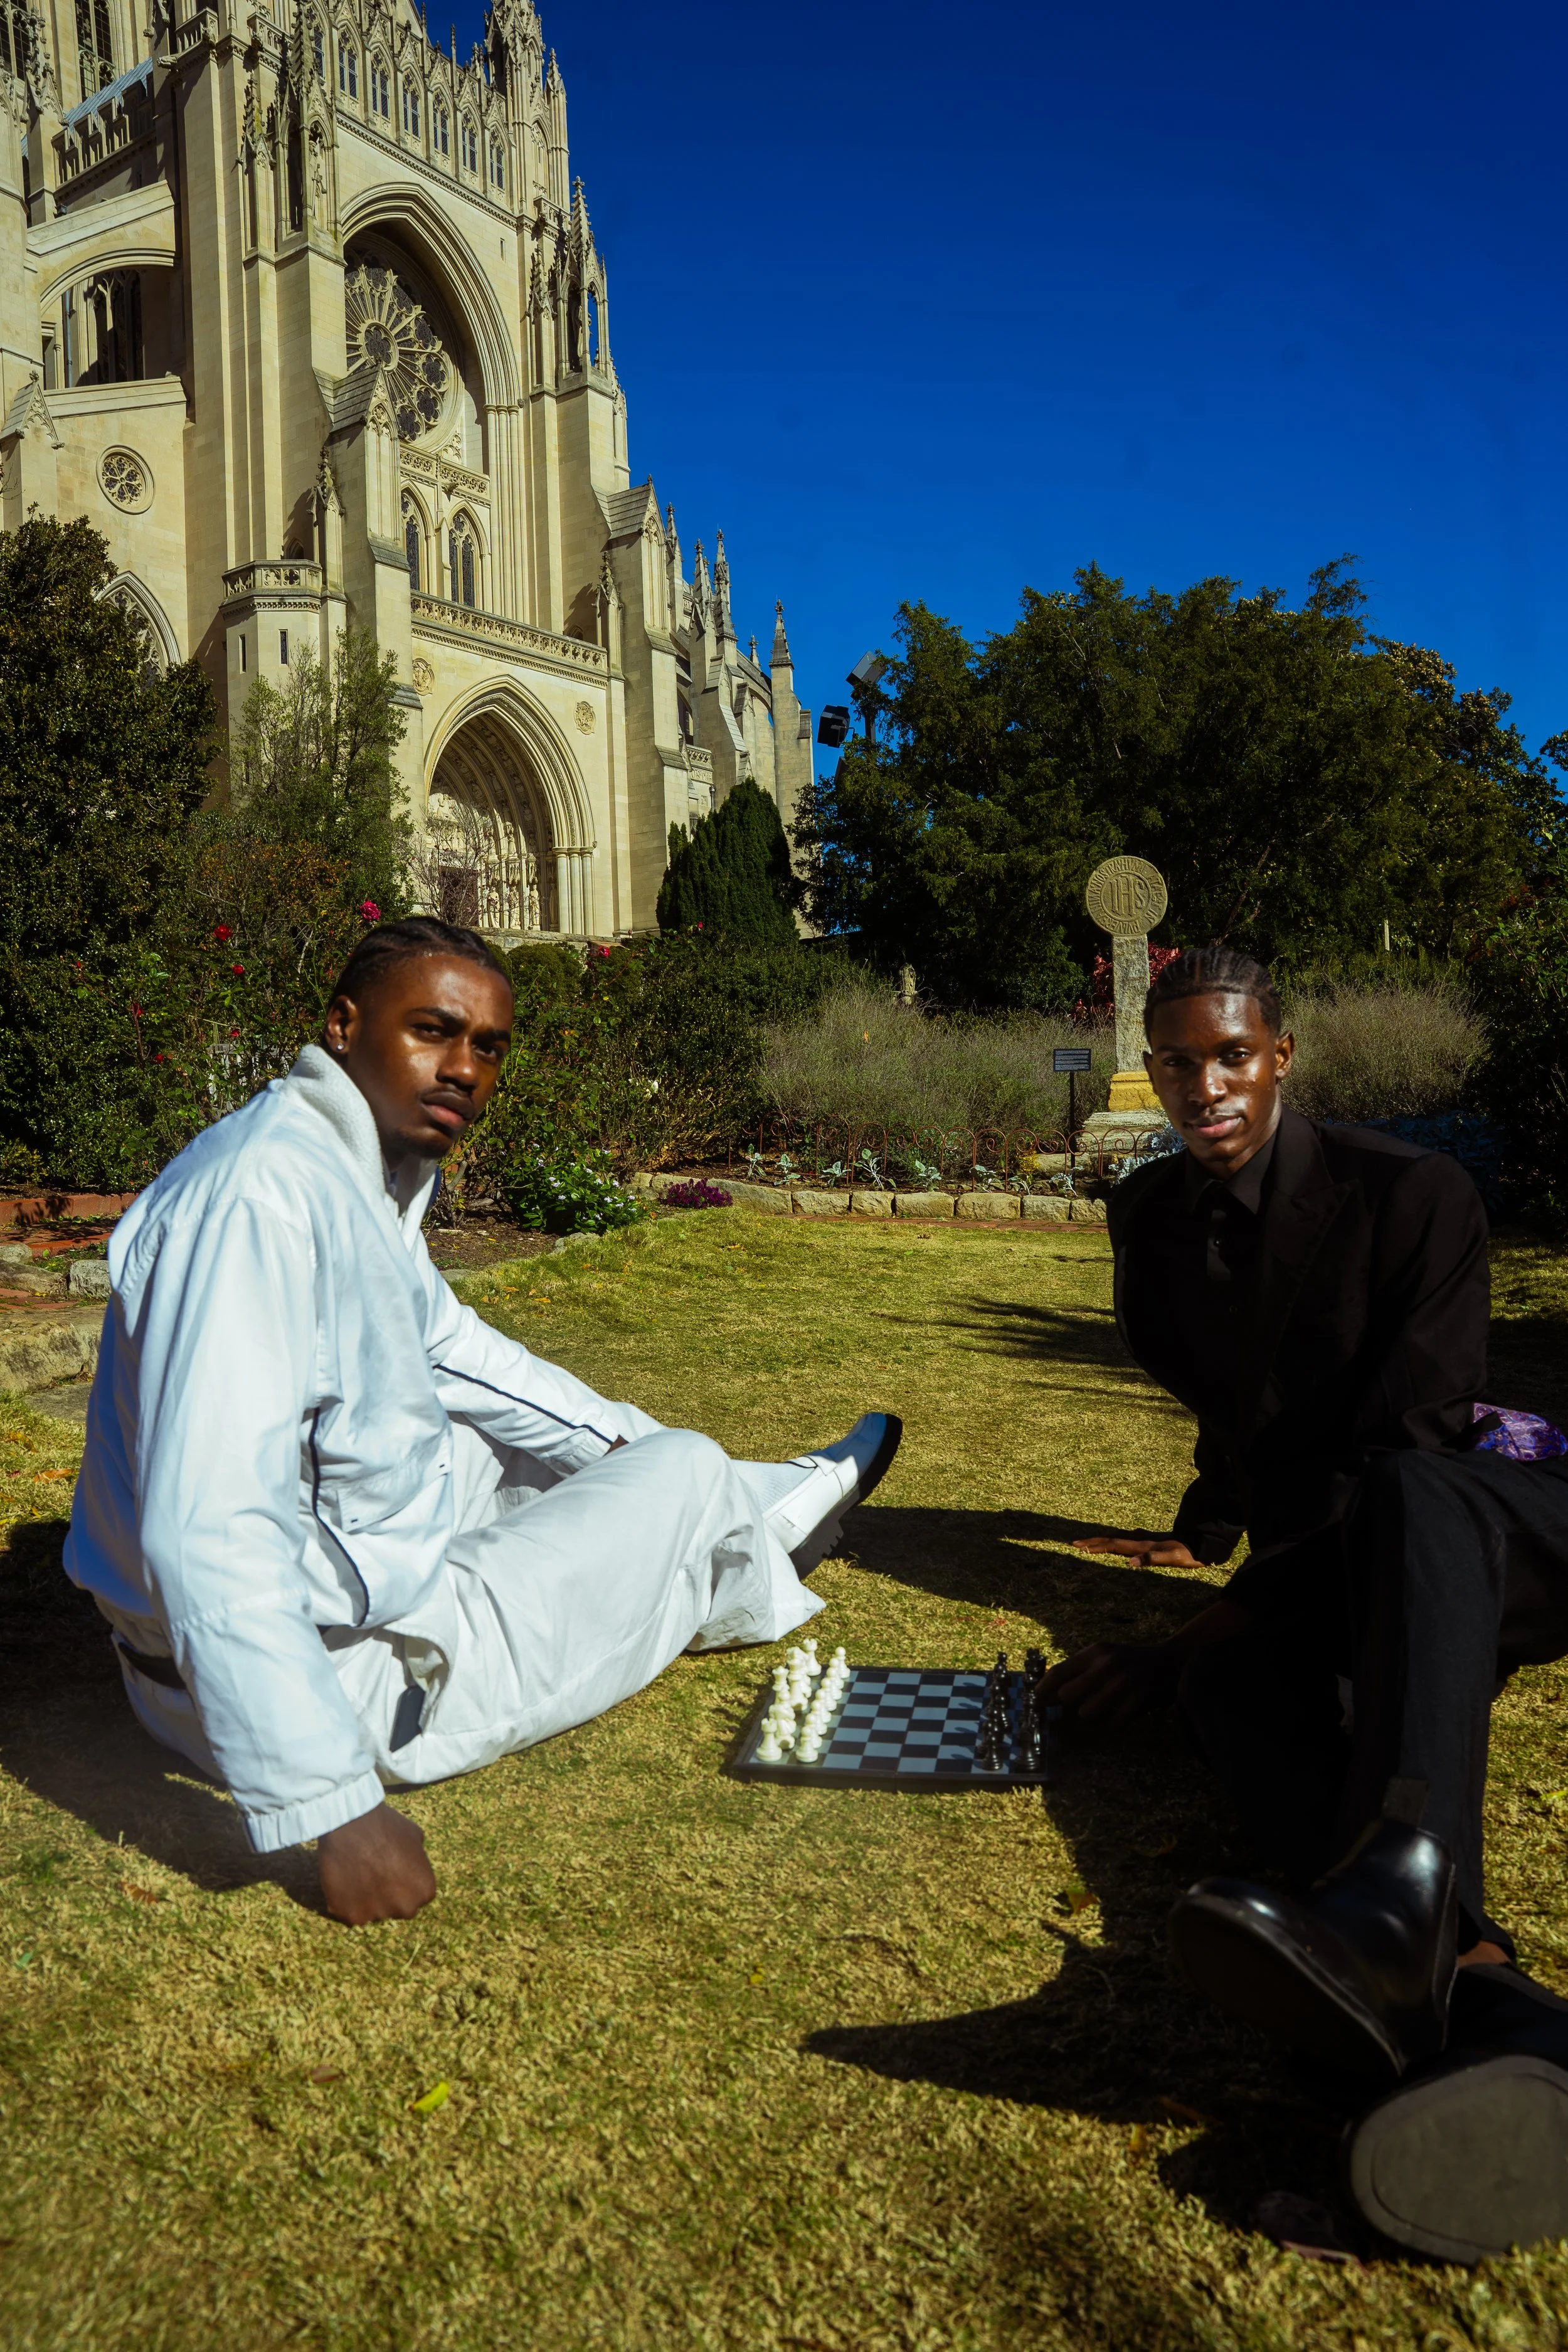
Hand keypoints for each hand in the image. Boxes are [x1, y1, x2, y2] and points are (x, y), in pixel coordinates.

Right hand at [317, 1801, 435, 1924]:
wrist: (351, 1824)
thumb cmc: (385, 1826)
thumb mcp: (414, 1836)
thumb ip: (418, 1858)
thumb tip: (413, 1863)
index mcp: (424, 1890)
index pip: (417, 1895)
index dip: (404, 1882)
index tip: (392, 1870)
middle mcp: (404, 1908)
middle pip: (397, 1908)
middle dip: (388, 1896)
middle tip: (374, 1874)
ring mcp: (377, 1915)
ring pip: (372, 1912)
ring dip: (366, 1899)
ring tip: (356, 1874)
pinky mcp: (350, 1916)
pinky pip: (349, 1912)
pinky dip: (345, 1901)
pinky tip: (342, 1880)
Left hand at [1037, 1640, 1182, 1726]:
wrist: (1171, 1661)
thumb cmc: (1130, 1661)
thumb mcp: (1104, 1656)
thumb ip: (1079, 1671)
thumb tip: (1048, 1693)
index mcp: (1096, 1652)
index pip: (1059, 1672)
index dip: (1043, 1689)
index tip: (1036, 1701)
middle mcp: (1107, 1665)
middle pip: (1067, 1696)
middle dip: (1067, 1705)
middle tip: (1075, 1705)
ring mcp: (1123, 1683)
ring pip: (1086, 1713)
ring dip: (1090, 1715)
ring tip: (1101, 1708)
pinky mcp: (1138, 1700)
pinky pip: (1111, 1723)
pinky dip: (1111, 1723)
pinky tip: (1118, 1714)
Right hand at [1072, 1527, 1201, 1567]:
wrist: (1203, 1540)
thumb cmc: (1189, 1553)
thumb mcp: (1174, 1558)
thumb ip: (1153, 1559)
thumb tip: (1130, 1562)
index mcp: (1143, 1546)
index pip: (1114, 1545)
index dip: (1096, 1546)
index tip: (1078, 1546)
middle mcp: (1141, 1541)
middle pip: (1112, 1540)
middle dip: (1093, 1542)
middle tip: (1074, 1543)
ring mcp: (1146, 1540)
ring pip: (1119, 1539)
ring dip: (1102, 1541)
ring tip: (1090, 1542)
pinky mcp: (1152, 1542)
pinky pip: (1128, 1541)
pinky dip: (1117, 1542)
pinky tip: (1120, 1541)